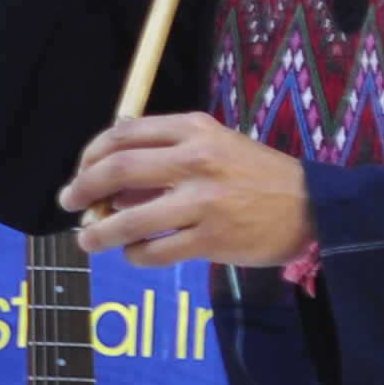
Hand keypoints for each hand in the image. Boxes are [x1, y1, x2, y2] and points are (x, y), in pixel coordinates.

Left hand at [60, 113, 314, 270]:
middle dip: (82, 188)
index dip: (91, 154)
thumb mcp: (216, 146)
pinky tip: (134, 254)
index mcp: (194, 129)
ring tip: (87, 240)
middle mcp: (195, 160)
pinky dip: (135, 255)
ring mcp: (203, 202)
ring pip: (130, 219)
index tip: (80, 172)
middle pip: (117, 170)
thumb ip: (167, 155)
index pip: (123, 133)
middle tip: (69, 202)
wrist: (314, 208)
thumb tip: (112, 184)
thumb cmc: (258, 175)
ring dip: (99, 232)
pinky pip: (156, 252)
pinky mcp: (212, 239)